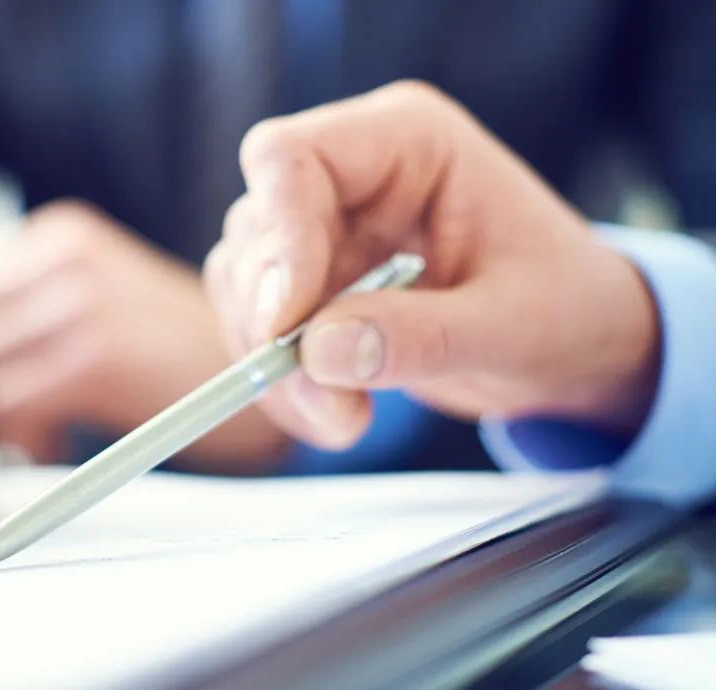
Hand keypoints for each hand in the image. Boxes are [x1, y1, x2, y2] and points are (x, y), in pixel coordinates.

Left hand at [0, 199, 288, 469]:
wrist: (284, 366)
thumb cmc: (180, 358)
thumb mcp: (91, 317)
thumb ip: (21, 327)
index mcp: (51, 238)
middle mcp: (58, 251)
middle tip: (0, 429)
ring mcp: (80, 294)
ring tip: (43, 434)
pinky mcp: (100, 348)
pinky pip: (7, 408)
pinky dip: (25, 441)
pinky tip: (63, 441)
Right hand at [205, 81, 659, 448]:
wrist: (573, 344)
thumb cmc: (564, 308)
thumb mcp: (512, 325)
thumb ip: (421, 335)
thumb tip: (319, 352)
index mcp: (407, 141)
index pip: (292, 159)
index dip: (278, 238)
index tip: (287, 325)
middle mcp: (349, 174)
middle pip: (257, 231)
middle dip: (276, 328)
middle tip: (331, 406)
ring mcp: (321, 229)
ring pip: (244, 286)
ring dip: (275, 366)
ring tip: (342, 420)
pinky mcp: (307, 283)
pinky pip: (256, 328)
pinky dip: (281, 382)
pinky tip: (333, 413)